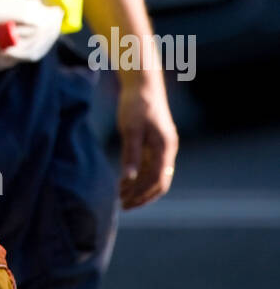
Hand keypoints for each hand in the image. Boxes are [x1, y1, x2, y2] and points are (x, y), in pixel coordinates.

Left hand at [117, 72, 178, 209]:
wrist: (143, 83)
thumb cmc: (136, 104)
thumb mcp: (130, 129)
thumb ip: (131, 154)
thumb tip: (128, 178)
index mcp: (165, 147)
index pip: (157, 180)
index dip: (141, 194)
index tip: (124, 202)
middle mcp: (168, 149)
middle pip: (159, 182)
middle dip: (141, 195)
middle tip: (122, 205)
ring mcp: (164, 146)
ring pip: (155, 175)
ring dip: (139, 187)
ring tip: (120, 195)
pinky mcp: (157, 142)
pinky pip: (151, 165)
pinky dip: (139, 175)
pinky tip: (124, 180)